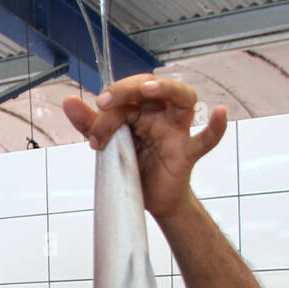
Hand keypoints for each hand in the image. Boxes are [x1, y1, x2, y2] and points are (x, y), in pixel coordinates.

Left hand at [62, 74, 226, 219]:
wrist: (150, 200)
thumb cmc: (133, 167)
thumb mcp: (108, 146)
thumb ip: (90, 124)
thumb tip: (68, 101)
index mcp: (141, 110)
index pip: (127, 96)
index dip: (108, 109)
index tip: (93, 136)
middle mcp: (161, 114)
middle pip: (153, 87)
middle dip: (127, 90)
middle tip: (105, 102)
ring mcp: (176, 131)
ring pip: (184, 99)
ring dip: (167, 89)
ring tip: (148, 89)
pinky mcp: (186, 153)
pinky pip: (206, 139)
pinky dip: (216, 127)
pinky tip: (219, 112)